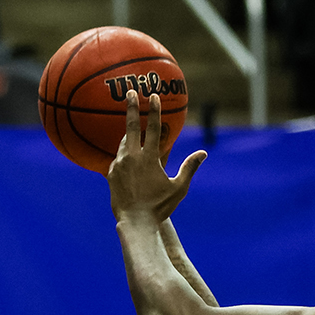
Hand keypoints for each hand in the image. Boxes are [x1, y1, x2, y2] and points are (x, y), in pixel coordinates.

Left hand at [108, 91, 205, 221]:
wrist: (135, 222)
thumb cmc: (160, 206)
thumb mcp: (179, 187)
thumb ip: (190, 168)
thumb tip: (203, 153)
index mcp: (149, 158)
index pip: (152, 127)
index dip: (153, 110)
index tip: (153, 95)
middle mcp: (132, 157)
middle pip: (130, 126)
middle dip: (130, 107)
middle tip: (129, 92)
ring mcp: (119, 164)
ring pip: (123, 143)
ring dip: (129, 135)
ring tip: (132, 132)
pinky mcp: (111, 173)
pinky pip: (118, 159)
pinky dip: (124, 155)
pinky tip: (127, 158)